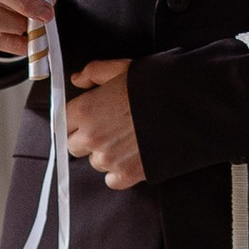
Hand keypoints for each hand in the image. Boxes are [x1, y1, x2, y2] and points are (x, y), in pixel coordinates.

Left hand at [63, 59, 144, 190]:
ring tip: (126, 140)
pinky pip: (112, 180)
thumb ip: (94, 72)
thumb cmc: (154, 86)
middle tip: (108, 128)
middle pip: (73, 146)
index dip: (75, 118)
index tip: (87, 117)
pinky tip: (133, 156)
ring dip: (105, 154)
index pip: (63, 121)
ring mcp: (109, 158)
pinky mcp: (127, 174)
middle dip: (86, 138)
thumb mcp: (121, 68)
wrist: (185, 107)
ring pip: (95, 162)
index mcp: (86, 110)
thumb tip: (78, 79)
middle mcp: (92, 137)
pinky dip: (120, 172)